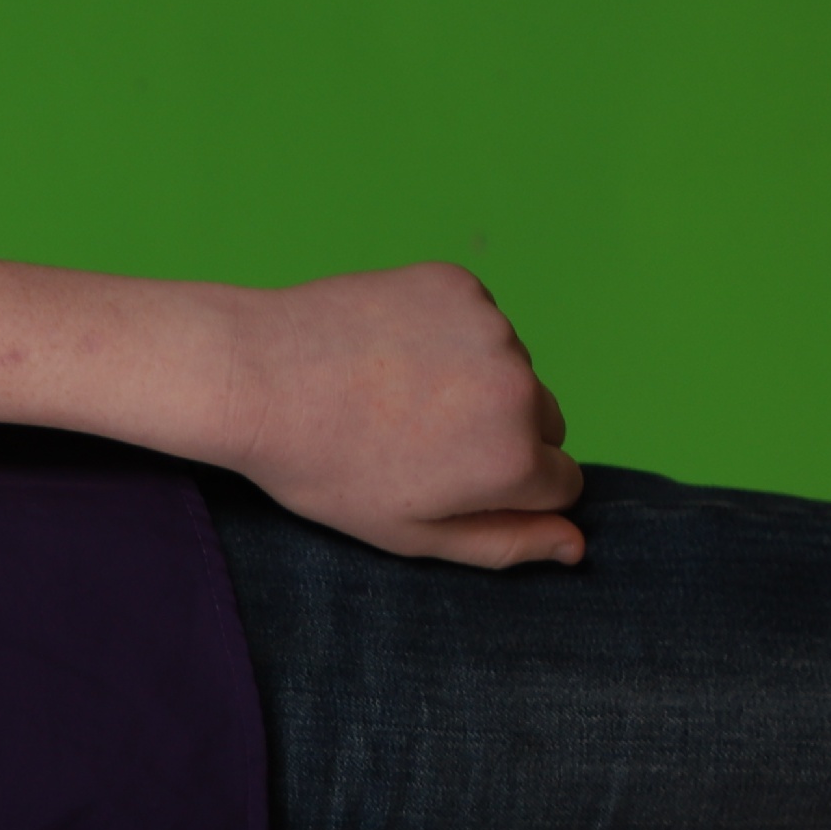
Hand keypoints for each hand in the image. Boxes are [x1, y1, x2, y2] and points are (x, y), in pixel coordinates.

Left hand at [215, 266, 581, 566]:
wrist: (254, 378)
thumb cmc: (322, 468)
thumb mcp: (408, 532)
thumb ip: (503, 543)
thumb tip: (576, 544)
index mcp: (514, 459)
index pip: (562, 482)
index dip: (506, 490)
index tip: (450, 481)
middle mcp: (520, 389)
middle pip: (545, 423)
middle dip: (498, 435)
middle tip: (413, 439)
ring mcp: (493, 328)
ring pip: (510, 368)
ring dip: (472, 380)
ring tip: (390, 394)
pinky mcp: (460, 285)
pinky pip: (475, 320)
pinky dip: (444, 334)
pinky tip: (386, 351)